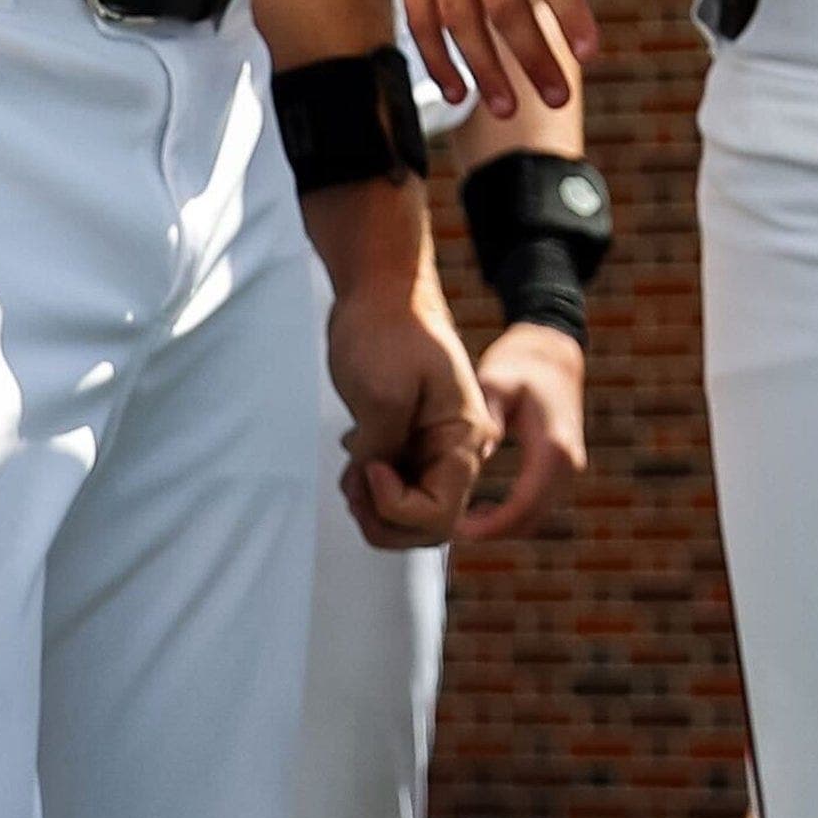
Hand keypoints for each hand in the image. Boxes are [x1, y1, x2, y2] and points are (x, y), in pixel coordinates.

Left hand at [308, 180, 491, 547]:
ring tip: (351, 467)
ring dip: (372, 507)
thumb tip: (377, 488)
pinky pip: (393, 490)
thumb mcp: (384, 396)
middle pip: (427, 528)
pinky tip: (356, 453)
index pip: (440, 517)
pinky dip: (368, 488)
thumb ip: (385, 453)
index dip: (396, 508)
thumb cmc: (387, 331)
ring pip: (407, 515)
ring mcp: (432, 447)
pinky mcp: (409, 441)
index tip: (369, 468)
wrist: (380, 289)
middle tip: (354, 479)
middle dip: (382, 518)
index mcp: (465, 437)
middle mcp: (456, 449)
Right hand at [390, 0, 669, 115]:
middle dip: (531, 57)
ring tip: (507, 108)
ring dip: (483, 68)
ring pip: (458, 18)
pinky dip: (436, 56)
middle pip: (503, 4)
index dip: (570, 12)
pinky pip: (419, 14)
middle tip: (557, 97)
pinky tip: (457, 88)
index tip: (590, 54)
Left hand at [460, 321, 587, 543]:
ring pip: (533, 518)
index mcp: (553, 447)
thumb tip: (477, 457)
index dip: (487, 527)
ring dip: (498, 527)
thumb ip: (488, 418)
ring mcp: (569, 468)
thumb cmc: (519, 365)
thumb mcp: (497, 384)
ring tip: (456, 520)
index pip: (522, 507)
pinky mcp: (563, 469)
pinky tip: (478, 509)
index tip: (453, 529)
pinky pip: (536, 507)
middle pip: (528, 521)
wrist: (552, 352)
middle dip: (488, 532)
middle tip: (444, 528)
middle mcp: (568, 464)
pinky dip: (509, 516)